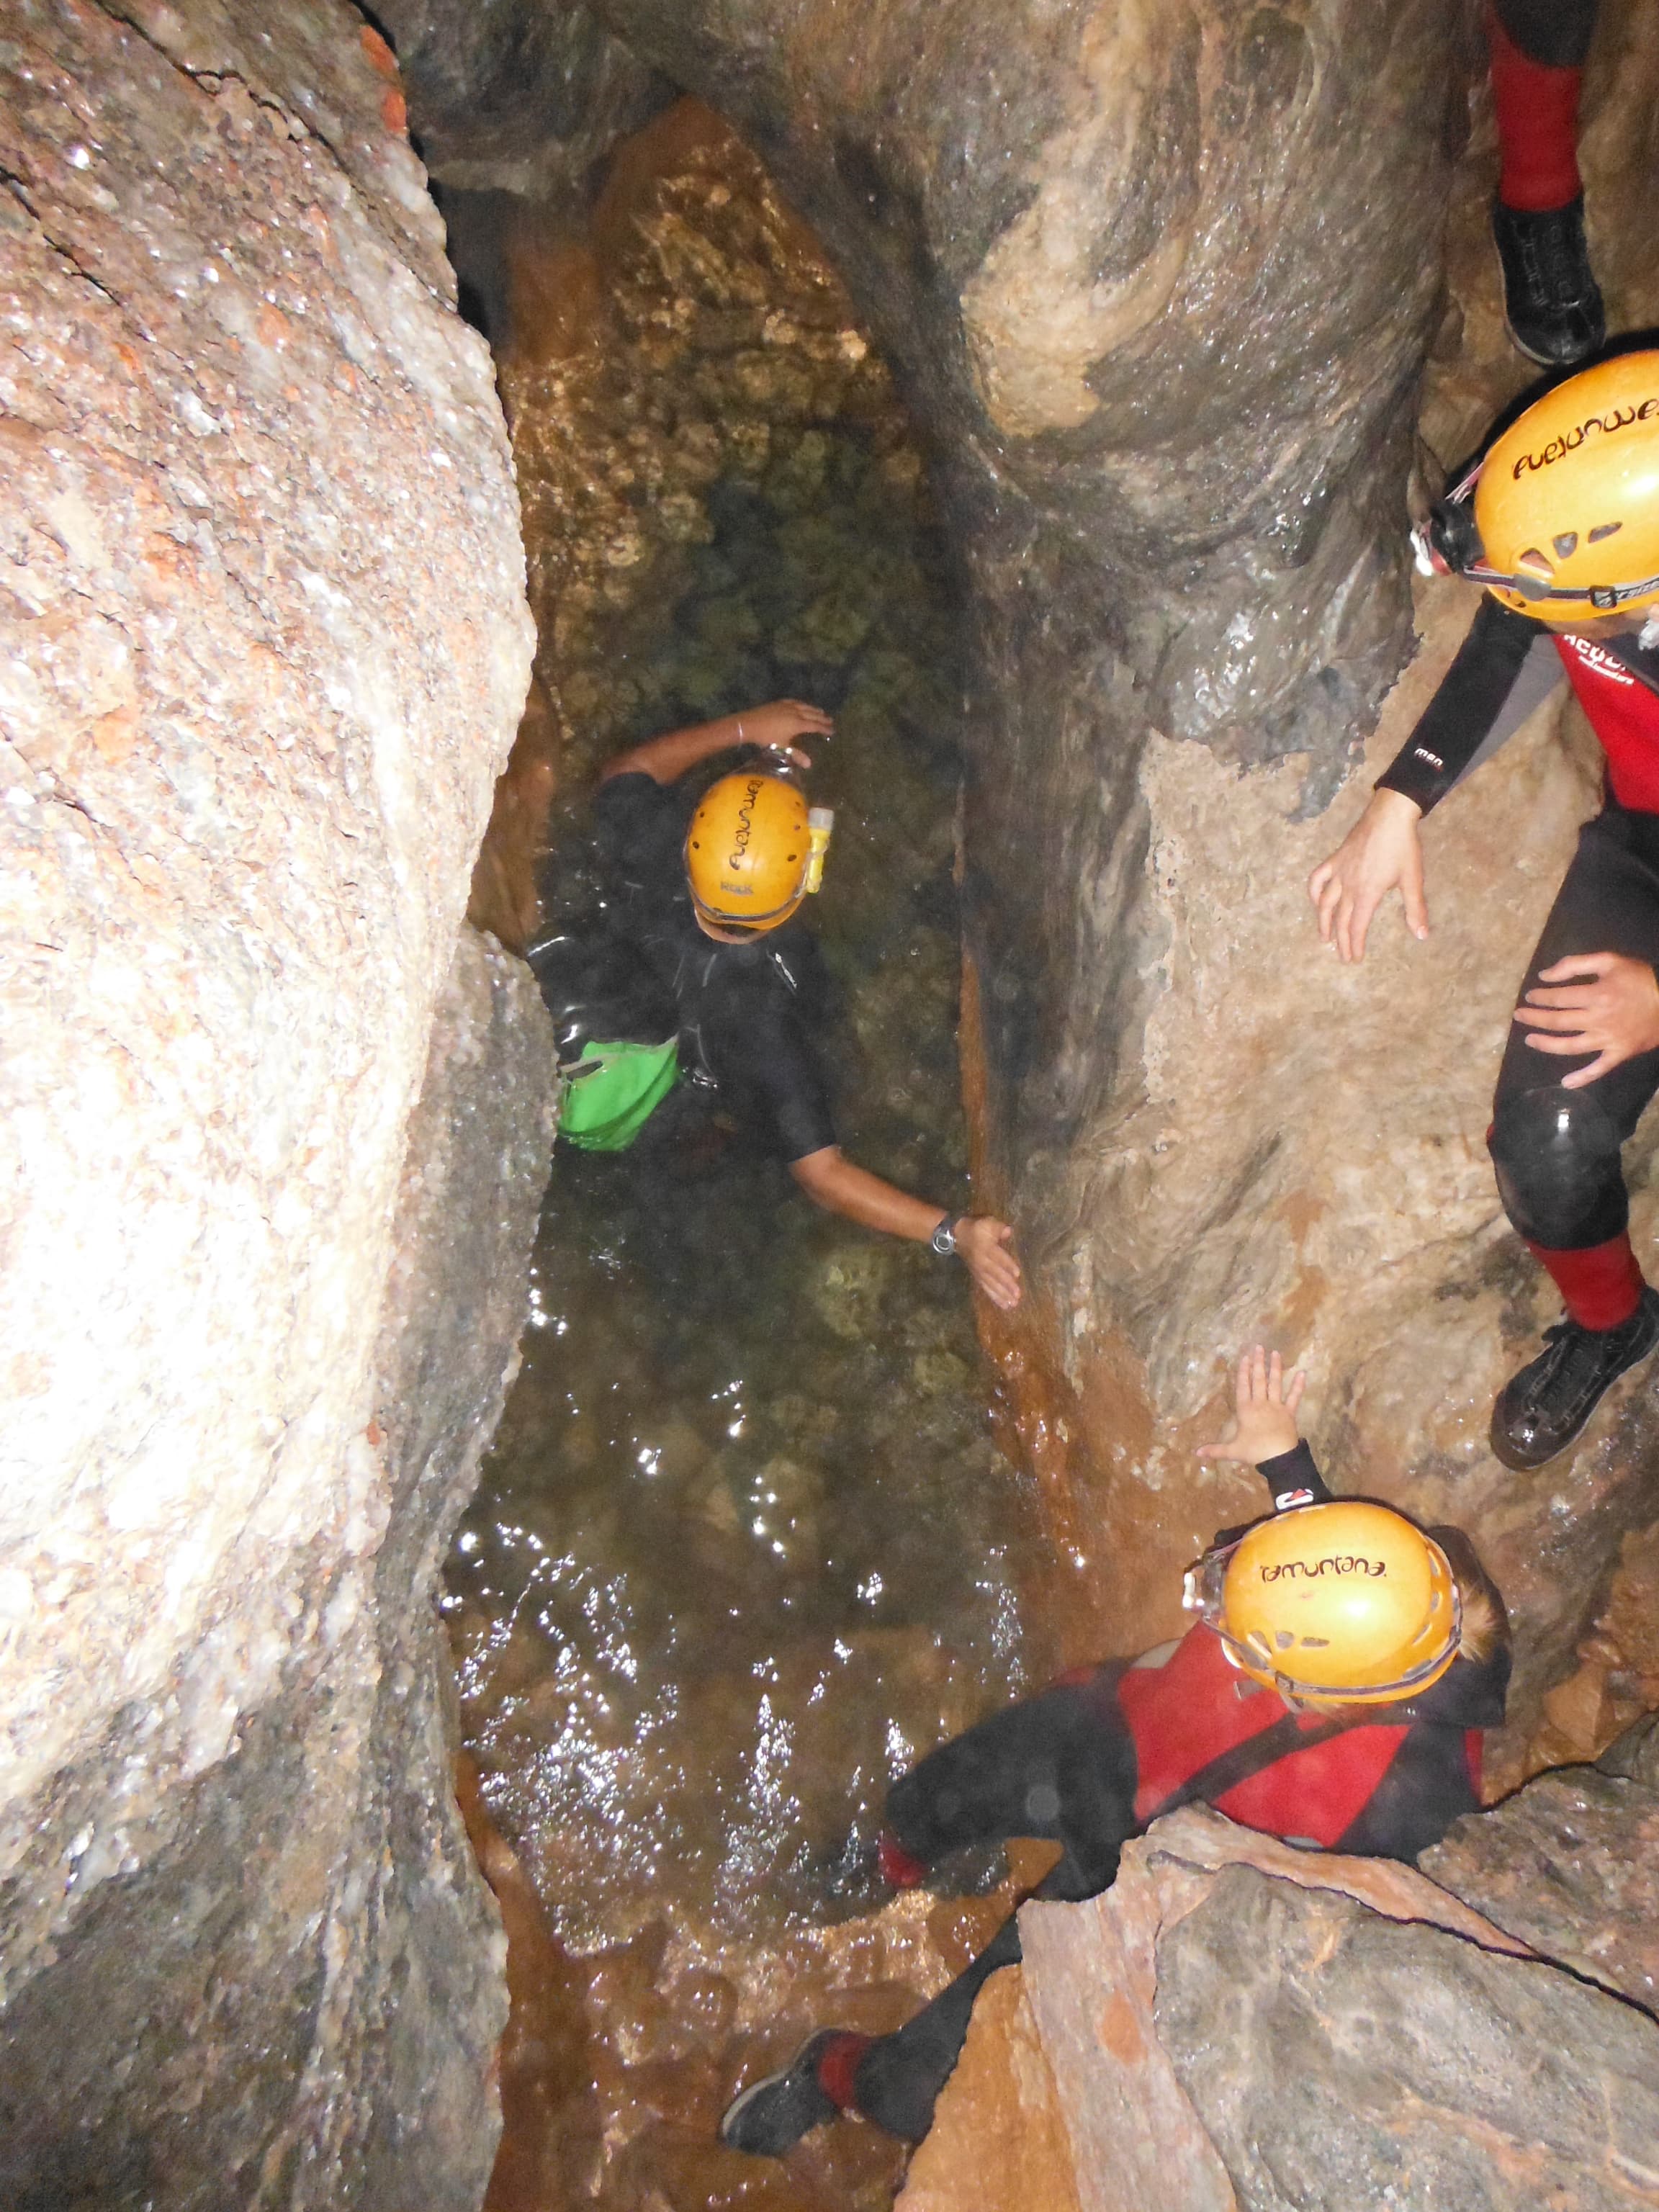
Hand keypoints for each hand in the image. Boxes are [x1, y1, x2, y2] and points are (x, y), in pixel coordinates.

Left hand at [739, 698, 833, 768]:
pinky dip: (802, 704)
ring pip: (804, 706)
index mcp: (797, 724)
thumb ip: (796, 755)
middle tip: (831, 720)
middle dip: (822, 718)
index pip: (815, 726)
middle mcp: (795, 713)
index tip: (832, 731)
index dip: (824, 728)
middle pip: (812, 714)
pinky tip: (802, 704)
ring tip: (821, 712)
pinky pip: (795, 702)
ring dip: (814, 709)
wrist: (749, 724)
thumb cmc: (766, 738)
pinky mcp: (779, 703)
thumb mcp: (782, 748)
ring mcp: (787, 706)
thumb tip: (810, 765)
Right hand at [955, 1216, 1022, 1310]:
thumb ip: (998, 1228)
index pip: (998, 1257)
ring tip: (1012, 1304)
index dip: (1007, 1265)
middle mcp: (982, 1262)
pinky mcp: (978, 1276)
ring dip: (1001, 1295)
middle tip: (1017, 1295)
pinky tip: (1004, 1305)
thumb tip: (1008, 1232)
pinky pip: (986, 1288)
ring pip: (991, 1284)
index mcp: (986, 1248)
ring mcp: (979, 1271)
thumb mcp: (987, 1222)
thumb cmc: (976, 1228)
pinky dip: (994, 1297)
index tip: (1017, 1274)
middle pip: (995, 1274)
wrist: (956, 1235)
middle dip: (1006, 1285)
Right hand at [1198, 1346, 1305, 1467]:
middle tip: (1258, 1347)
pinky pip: (1294, 1397)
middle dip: (1257, 1363)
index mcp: (1245, 1410)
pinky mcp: (1289, 1413)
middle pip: (1258, 1380)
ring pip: (1275, 1383)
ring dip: (1275, 1368)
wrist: (1278, 1457)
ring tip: (1275, 1353)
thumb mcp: (1232, 1451)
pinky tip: (1303, 1373)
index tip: (1245, 1357)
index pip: (1243, 1386)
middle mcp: (1260, 1404)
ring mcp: (1276, 1406)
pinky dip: (1299, 1385)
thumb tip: (1196, 1452)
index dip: (1243, 1371)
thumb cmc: (1254, 1452)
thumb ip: (1215, 1450)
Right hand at [1307, 789, 1428, 962]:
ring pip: (1324, 903)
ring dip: (1323, 922)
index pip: (1357, 926)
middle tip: (1342, 956)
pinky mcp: (1335, 859)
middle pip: (1341, 920)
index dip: (1355, 945)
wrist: (1390, 815)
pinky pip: (1318, 879)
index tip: (1354, 959)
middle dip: (1341, 941)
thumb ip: (1415, 909)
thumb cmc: (1403, 847)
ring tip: (1324, 937)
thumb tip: (1421, 936)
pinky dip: (1314, 892)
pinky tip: (1316, 900)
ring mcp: (1339, 872)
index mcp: (1367, 893)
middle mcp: (1348, 886)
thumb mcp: (1413, 879)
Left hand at [1515, 952, 1658, 1087]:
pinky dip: (1583, 1078)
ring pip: (1570, 1046)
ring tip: (1530, 1040)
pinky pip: (1599, 1069)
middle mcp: (1598, 1020)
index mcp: (1596, 995)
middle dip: (1535, 1019)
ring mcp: (1608, 1040)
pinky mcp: (1619, 1054)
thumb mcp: (1610, 961)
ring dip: (1547, 1044)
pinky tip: (1565, 1083)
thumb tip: (1545, 975)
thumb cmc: (1640, 978)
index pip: (1558, 998)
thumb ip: (1576, 964)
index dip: (1540, 997)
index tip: (1529, 997)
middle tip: (1519, 1016)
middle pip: (1558, 1022)